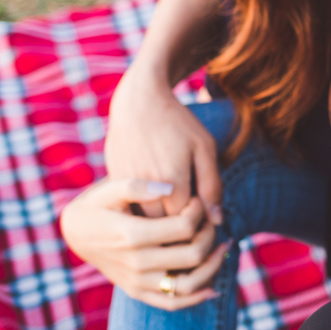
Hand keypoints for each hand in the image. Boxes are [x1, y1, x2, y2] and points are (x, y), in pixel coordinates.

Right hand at [61, 177, 228, 309]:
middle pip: (193, 254)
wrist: (75, 233)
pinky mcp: (137, 291)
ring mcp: (137, 281)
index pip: (184, 227)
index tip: (199, 200)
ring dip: (214, 266)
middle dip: (210, 234)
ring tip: (224, 246)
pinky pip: (172, 303)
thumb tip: (169, 188)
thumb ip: (138, 186)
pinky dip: (197, 297)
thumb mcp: (110, 188)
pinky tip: (215, 285)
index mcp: (132, 235)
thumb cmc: (98, 204)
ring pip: (188, 284)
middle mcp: (136, 263)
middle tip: (212, 220)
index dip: (200, 211)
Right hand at [104, 62, 222, 223]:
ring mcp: (126, 187)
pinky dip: (141, 210)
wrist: (139, 102)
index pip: (186, 223)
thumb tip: (217, 220)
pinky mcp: (114, 182)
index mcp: (172, 181)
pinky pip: (129, 208)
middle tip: (191, 215)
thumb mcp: (204, 148)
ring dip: (158, 222)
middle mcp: (146, 189)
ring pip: (143, 221)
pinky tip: (155, 198)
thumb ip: (212, 185)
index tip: (204, 215)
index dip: (197, 223)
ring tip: (174, 207)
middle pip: (163, 227)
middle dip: (178, 227)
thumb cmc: (177, 123)